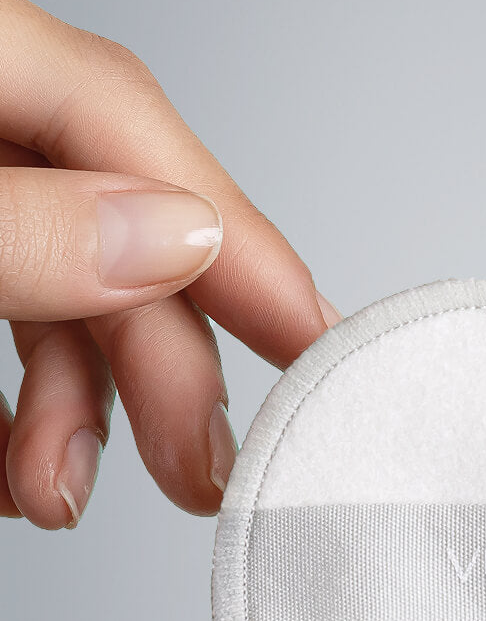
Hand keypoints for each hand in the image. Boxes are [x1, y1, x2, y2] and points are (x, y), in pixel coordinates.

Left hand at [0, 0, 339, 527]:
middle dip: (153, 369)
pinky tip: (9, 461)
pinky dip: (12, 405)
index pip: (128, 126)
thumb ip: (25, 227)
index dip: (236, 244)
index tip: (317, 345)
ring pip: (50, 293)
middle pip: (104, 229)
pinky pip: (0, 314)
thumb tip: (173, 240)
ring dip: (70, 412)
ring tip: (53, 494)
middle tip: (197, 473)